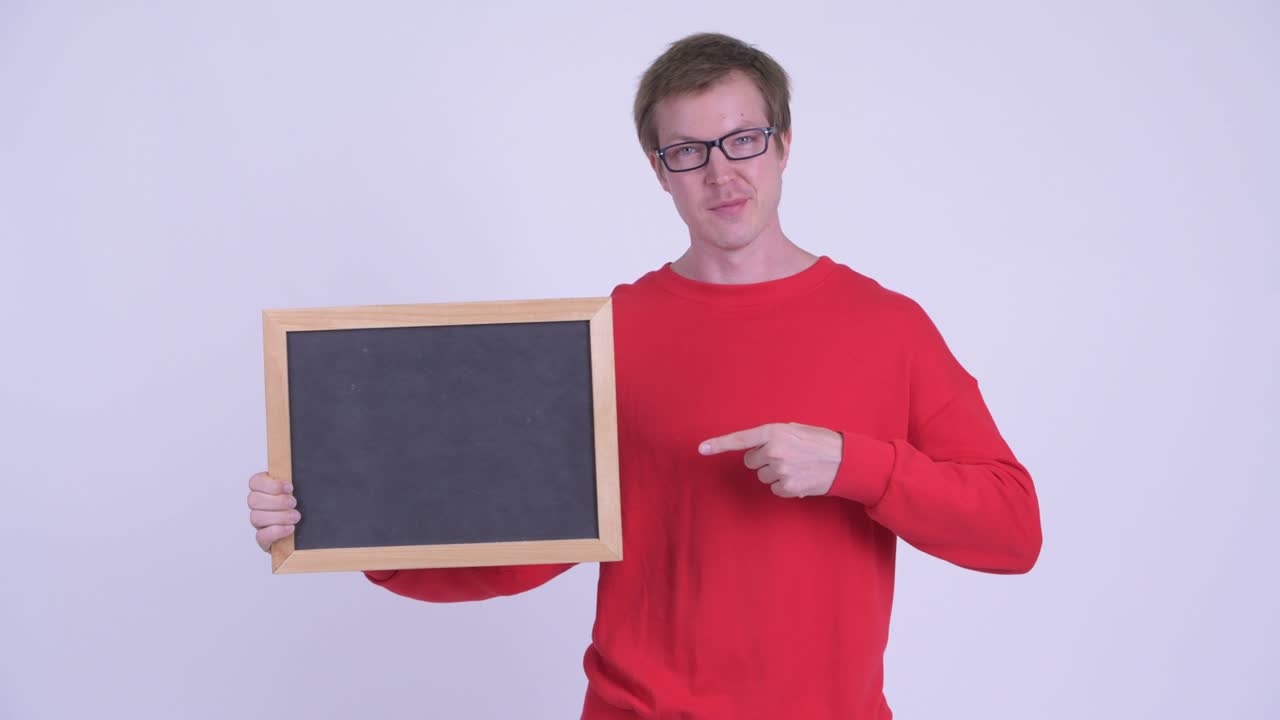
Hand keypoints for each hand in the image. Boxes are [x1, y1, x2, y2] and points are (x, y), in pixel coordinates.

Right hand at [247, 472, 299, 551]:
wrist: (311, 533)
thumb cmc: (306, 507)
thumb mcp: (304, 490)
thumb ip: (299, 479)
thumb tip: (306, 467)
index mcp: (265, 490)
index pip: (255, 482)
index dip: (271, 484)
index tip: (290, 487)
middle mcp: (259, 506)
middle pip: (253, 500)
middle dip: (277, 501)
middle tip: (294, 503)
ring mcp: (260, 524)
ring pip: (256, 517)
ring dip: (279, 516)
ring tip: (296, 516)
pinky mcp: (264, 539)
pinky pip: (261, 536)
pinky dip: (276, 531)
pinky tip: (290, 528)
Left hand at [699, 423, 842, 497]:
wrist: (843, 460)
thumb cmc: (818, 441)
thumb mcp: (793, 430)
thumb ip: (771, 436)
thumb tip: (754, 451)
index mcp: (774, 432)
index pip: (740, 439)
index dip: (718, 444)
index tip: (701, 449)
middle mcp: (774, 450)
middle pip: (750, 461)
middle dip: (763, 459)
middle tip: (785, 455)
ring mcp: (780, 470)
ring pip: (762, 476)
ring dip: (775, 473)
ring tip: (796, 466)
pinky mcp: (787, 487)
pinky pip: (775, 488)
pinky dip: (785, 485)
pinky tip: (800, 477)